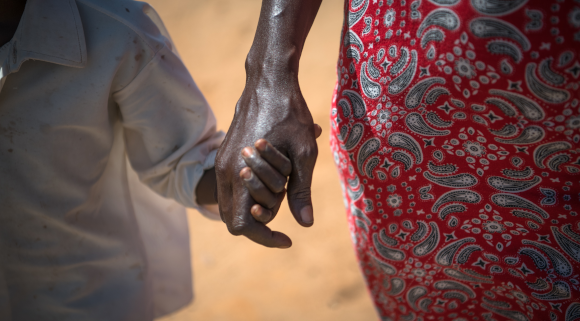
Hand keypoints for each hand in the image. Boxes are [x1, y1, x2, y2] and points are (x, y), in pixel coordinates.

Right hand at [215, 76, 320, 247]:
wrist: (269, 81)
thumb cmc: (290, 115)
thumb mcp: (303, 154)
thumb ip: (300, 191)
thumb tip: (305, 223)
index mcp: (240, 175)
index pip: (242, 226)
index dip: (263, 237)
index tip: (286, 238)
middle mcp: (224, 171)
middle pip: (232, 219)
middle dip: (258, 222)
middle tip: (284, 205)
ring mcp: (221, 162)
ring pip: (230, 204)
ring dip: (253, 206)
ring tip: (279, 191)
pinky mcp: (224, 153)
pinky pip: (232, 186)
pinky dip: (248, 192)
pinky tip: (272, 177)